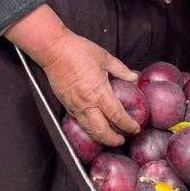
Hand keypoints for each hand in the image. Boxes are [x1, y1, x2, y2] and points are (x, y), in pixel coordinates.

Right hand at [41, 30, 140, 146]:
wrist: (53, 51)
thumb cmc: (78, 51)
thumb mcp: (104, 57)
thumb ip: (121, 69)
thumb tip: (133, 76)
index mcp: (99, 92)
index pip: (117, 116)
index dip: (128, 125)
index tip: (135, 128)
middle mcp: (87, 104)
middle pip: (102, 131)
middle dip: (113, 140)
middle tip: (122, 139)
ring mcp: (75, 106)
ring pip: (89, 130)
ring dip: (100, 138)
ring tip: (109, 138)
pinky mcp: (66, 105)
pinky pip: (79, 122)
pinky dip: (88, 129)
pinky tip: (94, 127)